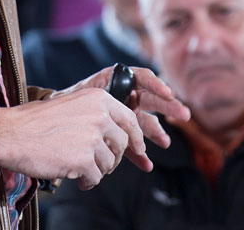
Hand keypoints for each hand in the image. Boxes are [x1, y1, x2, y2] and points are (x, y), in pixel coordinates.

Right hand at [0, 88, 144, 188]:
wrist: (12, 134)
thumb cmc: (36, 122)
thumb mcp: (71, 104)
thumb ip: (95, 115)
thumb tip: (114, 134)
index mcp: (98, 98)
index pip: (130, 119)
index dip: (136, 137)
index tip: (139, 148)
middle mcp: (100, 115)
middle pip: (122, 143)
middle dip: (114, 158)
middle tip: (101, 165)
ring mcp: (93, 138)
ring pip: (109, 162)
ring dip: (98, 170)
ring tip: (82, 171)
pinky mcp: (84, 159)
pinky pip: (96, 177)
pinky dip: (89, 181)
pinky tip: (78, 179)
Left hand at [62, 66, 190, 154]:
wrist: (59, 118)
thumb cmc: (72, 99)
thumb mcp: (85, 92)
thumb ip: (100, 94)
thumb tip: (110, 97)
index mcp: (121, 81)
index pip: (143, 78)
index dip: (157, 84)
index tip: (168, 93)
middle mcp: (128, 97)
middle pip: (152, 100)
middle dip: (168, 107)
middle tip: (184, 115)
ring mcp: (126, 115)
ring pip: (146, 123)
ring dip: (156, 133)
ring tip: (165, 143)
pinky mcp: (121, 133)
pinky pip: (133, 142)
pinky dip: (139, 154)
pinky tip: (146, 164)